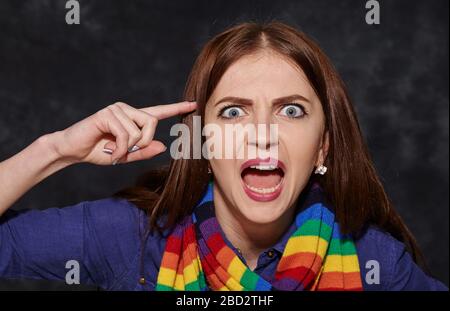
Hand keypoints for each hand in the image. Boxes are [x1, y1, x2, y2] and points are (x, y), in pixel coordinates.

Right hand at [50, 101, 196, 164]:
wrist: (73, 150)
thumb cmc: (99, 151)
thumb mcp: (126, 155)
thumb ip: (144, 151)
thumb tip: (163, 145)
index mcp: (133, 118)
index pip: (158, 111)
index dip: (176, 108)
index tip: (193, 104)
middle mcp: (126, 110)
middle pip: (152, 122)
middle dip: (144, 142)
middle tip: (127, 151)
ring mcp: (116, 109)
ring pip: (138, 131)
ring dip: (127, 148)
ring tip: (113, 150)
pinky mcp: (106, 114)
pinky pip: (125, 135)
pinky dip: (119, 149)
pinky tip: (109, 151)